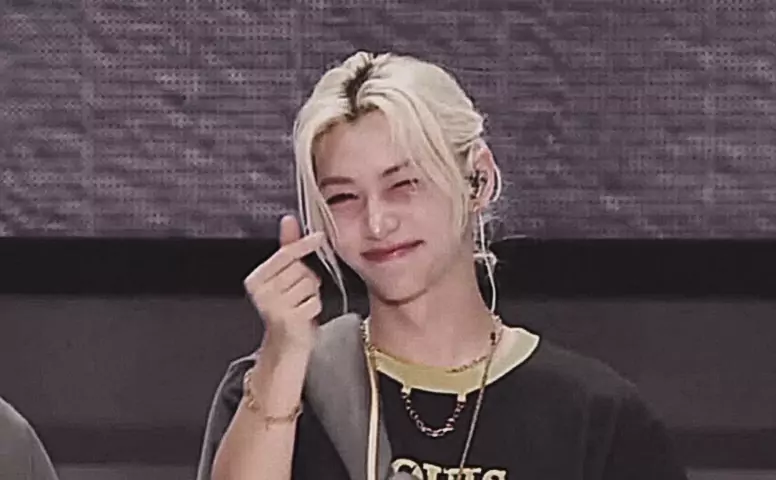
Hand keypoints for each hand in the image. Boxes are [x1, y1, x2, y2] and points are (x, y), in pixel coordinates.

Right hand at [244, 215, 324, 351]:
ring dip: (312, 294)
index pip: (285, 254)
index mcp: (256, 279)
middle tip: (300, 293)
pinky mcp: (288, 320)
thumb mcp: (286, 277)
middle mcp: (261, 292)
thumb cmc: (287, 309)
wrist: (285, 346)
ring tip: (302, 305)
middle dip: (308, 278)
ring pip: (309, 284)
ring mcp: (273, 307)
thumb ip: (288, 247)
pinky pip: (314, 301)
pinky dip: (315, 308)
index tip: (319, 237)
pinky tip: (304, 316)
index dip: (304, 244)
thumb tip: (289, 219)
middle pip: (301, 269)